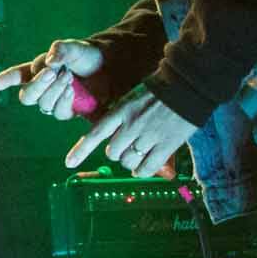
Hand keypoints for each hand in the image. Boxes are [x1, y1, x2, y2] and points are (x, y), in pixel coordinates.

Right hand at [0, 40, 110, 119]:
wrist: (111, 69)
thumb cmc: (88, 56)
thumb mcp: (75, 47)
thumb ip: (61, 50)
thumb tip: (50, 61)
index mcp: (39, 70)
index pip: (18, 75)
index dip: (6, 80)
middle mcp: (43, 88)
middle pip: (27, 96)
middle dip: (36, 85)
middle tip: (51, 72)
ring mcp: (55, 101)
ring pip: (43, 104)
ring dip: (53, 91)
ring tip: (68, 77)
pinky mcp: (69, 111)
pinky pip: (59, 112)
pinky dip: (63, 101)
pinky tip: (71, 92)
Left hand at [64, 85, 197, 178]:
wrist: (187, 87)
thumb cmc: (159, 92)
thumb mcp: (133, 98)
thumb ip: (121, 117)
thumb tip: (112, 137)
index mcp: (121, 110)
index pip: (96, 133)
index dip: (81, 150)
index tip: (69, 163)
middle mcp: (132, 125)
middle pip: (112, 152)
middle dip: (117, 152)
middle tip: (127, 146)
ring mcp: (148, 136)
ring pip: (127, 162)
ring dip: (130, 162)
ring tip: (138, 153)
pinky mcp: (166, 145)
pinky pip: (146, 168)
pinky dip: (142, 171)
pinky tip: (145, 166)